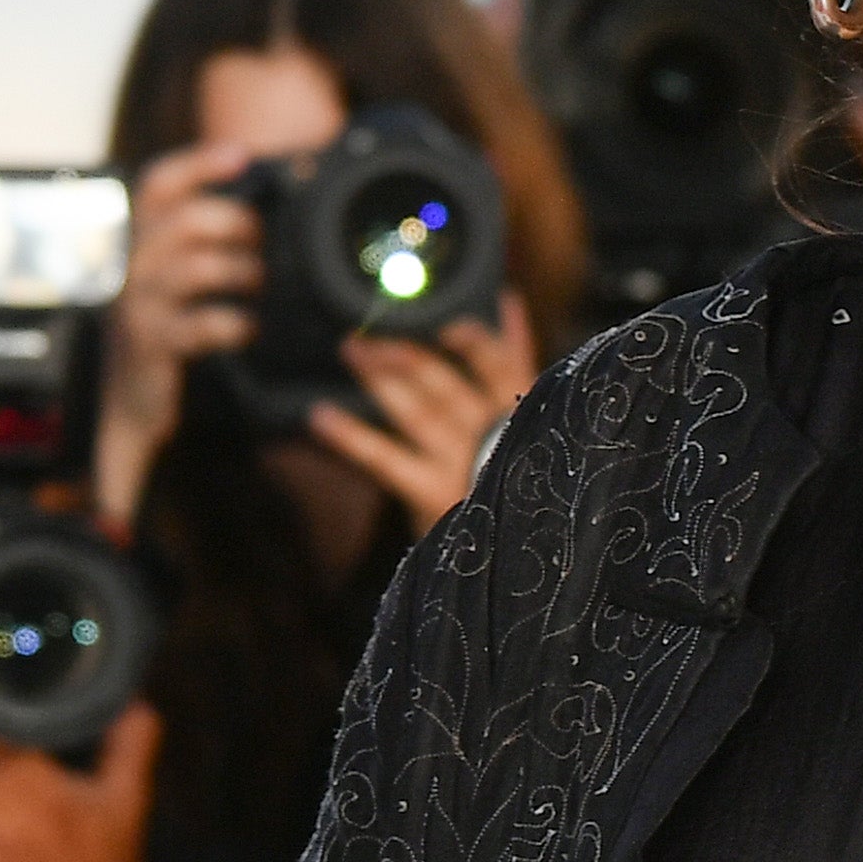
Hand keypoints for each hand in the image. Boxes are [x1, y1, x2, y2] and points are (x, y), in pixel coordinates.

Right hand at [90, 139, 266, 518]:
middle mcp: (133, 265)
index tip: (242, 155)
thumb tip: (263, 211)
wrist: (125, 403)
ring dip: (242, 271)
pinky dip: (236, 323)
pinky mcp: (154, 343)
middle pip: (184, 220)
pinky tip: (248, 328)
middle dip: (236, 222)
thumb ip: (200, 244)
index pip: (159, 185)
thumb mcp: (171, 281)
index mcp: (139, 241)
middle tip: (262, 241)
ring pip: (195, 267)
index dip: (198, 163)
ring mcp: (140, 305)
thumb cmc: (162, 331)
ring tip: (260, 283)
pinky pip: (201, 324)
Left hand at [304, 307, 536, 533]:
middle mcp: (493, 436)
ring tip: (349, 351)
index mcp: (523, 417)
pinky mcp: (433, 494)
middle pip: (445, 382)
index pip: (503, 362)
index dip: (475, 336)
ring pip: (417, 410)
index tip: (449, 318)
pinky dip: (350, 436)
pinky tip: (319, 416)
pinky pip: (384, 459)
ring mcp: (462, 465)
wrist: (533, 559)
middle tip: (370, 328)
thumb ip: (519, 367)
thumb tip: (508, 302)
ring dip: (380, 379)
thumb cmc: (531, 492)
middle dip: (406, 351)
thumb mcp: (543, 426)